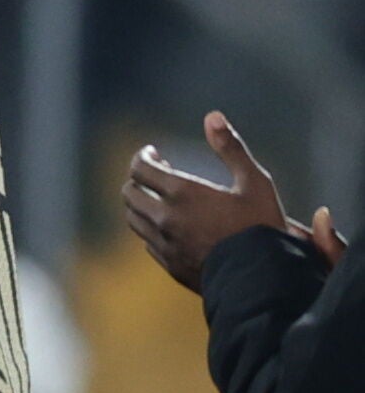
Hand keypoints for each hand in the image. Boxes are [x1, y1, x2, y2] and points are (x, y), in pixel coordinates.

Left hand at [123, 112, 319, 288]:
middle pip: (130, 193)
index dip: (143, 157)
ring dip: (140, 204)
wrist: (260, 276)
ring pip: (133, 218)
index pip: (141, 169)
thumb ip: (231, 148)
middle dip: (138, 179)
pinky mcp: (167, 263)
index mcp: (182, 193)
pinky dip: (150, 227)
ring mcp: (163, 243)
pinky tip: (167, 224)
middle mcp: (164, 218)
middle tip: (156, 172)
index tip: (153, 153)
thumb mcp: (255, 181)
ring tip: (159, 196)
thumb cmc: (262, 225)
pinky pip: (147, 241)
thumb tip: (212, 116)